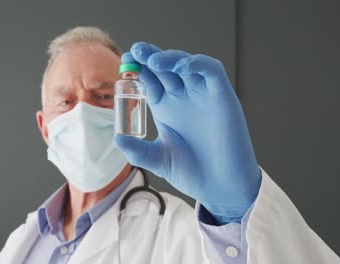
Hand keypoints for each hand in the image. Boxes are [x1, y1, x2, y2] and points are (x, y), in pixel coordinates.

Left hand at [113, 42, 261, 223]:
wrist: (220, 187)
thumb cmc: (192, 172)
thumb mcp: (158, 160)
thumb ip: (138, 150)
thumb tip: (116, 139)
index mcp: (165, 107)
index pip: (149, 79)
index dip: (137, 68)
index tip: (124, 61)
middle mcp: (183, 97)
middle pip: (164, 67)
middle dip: (150, 56)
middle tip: (136, 52)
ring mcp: (202, 95)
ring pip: (186, 64)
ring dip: (170, 57)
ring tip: (153, 60)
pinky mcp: (223, 97)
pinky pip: (212, 71)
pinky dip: (198, 64)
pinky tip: (182, 66)